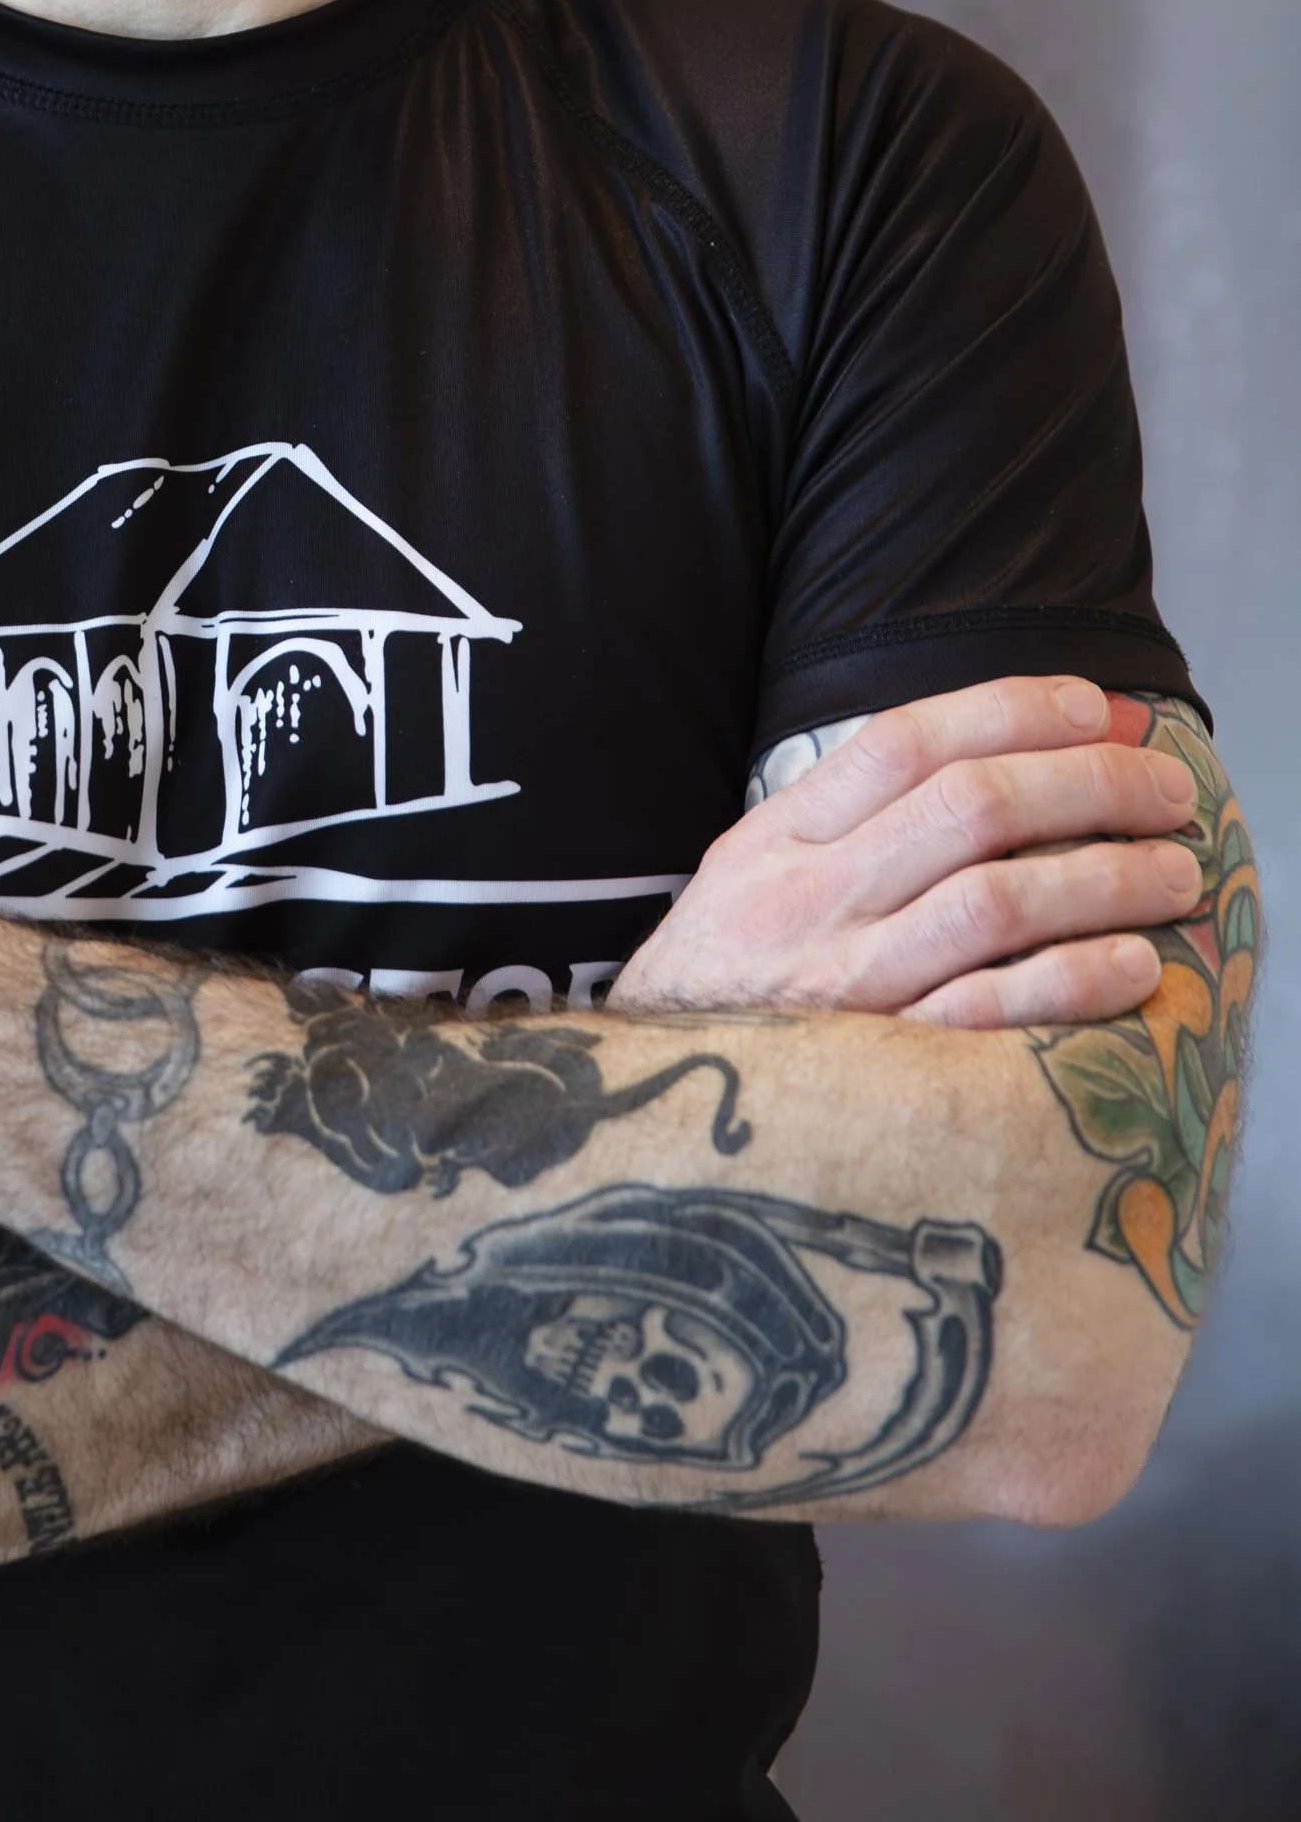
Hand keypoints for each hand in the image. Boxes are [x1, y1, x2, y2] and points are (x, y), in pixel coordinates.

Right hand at [609, 677, 1199, 1027]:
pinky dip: (1073, 981)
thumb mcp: (749, 877)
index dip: (1011, 710)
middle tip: (1167, 790)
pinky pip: (991, 1014)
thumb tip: (984, 758)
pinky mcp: (878, 1069)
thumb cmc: (723, 987)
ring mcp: (844, 984)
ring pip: (994, 901)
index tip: (1099, 707)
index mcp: (777, 838)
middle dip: (1089, 784)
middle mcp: (808, 899)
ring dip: (1105, 878)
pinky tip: (1132, 966)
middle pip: (968, 807)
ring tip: (1175, 874)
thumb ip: (841, 820)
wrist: (647, 1113)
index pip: (904, 739)